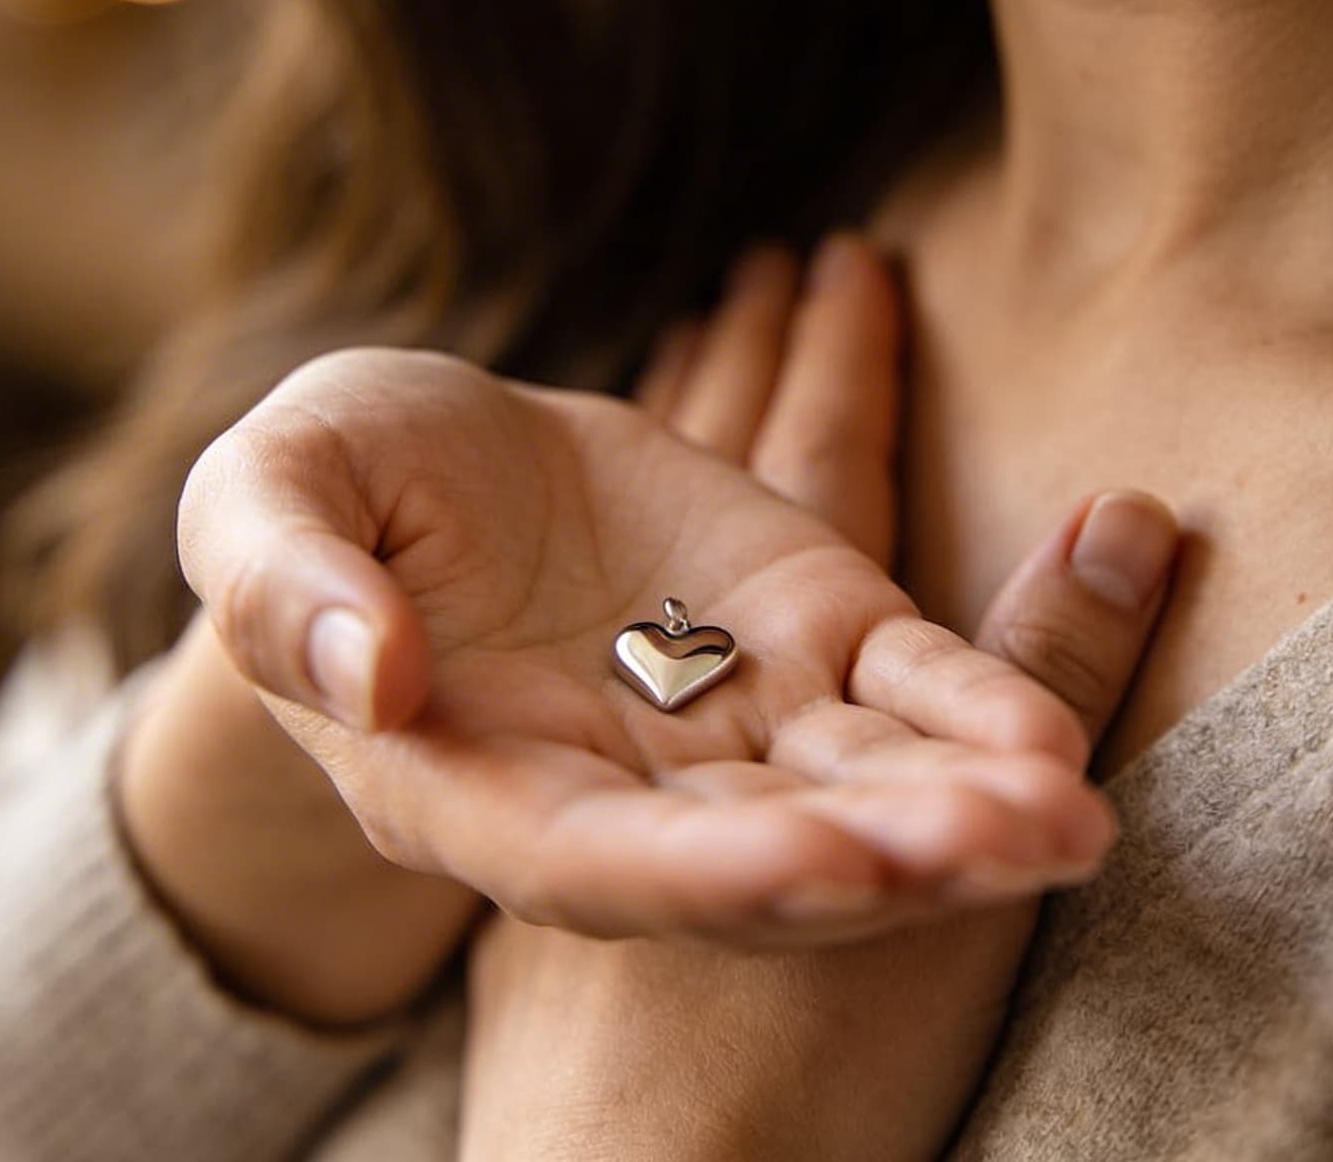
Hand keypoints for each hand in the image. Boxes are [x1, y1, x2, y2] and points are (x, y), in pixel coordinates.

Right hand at [170, 285, 1126, 945]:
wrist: (419, 457)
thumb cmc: (315, 499)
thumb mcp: (262, 509)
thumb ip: (288, 592)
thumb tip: (370, 673)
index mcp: (474, 792)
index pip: (596, 866)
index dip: (710, 876)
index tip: (825, 865)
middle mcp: (622, 792)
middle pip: (765, 858)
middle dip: (887, 862)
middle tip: (1012, 849)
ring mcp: (727, 717)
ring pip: (858, 784)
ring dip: (965, 810)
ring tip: (1071, 819)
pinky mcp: (804, 625)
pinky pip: (901, 680)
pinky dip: (975, 703)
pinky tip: (1052, 735)